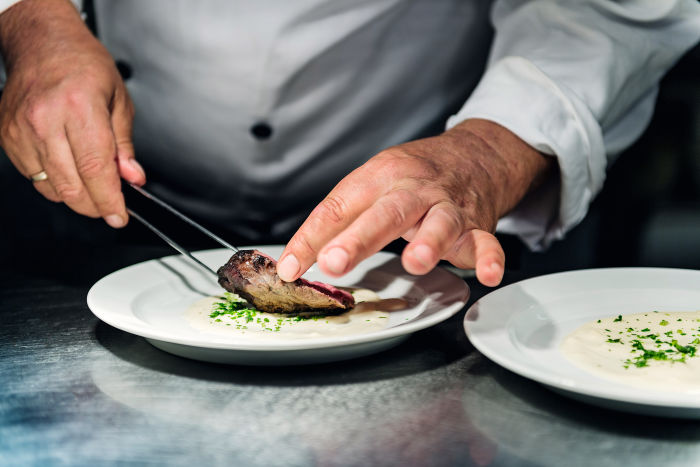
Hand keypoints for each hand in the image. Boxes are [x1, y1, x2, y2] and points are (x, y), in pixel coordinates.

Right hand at [0, 0, 144, 227]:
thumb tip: (132, 178)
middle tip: (111, 207)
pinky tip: (70, 170)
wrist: (42, 43)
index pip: (95, 169)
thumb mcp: (118, 100)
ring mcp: (21, 130)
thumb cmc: (82, 64)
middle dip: (96, 206)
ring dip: (77, 197)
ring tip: (93, 185)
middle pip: (72, 186)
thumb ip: (124, 145)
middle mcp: (45, 120)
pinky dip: (55, 183)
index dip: (110, 200)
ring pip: (51, 187)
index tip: (120, 216)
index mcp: (78, 107)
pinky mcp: (6, 137)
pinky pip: (34, 177)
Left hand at [277, 119, 552, 286]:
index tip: (290, 268)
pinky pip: (486, 241)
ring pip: (440, 223)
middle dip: (359, 239)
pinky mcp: (476, 224)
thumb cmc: (413, 176)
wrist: (474, 154)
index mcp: (379, 178)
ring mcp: (447, 207)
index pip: (338, 207)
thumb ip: (339, 221)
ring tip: (415, 262)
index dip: (311, 238)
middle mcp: (413, 190)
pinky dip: (490, 257)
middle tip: (335, 262)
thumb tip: (297, 258)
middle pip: (385, 212)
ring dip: (429, 242)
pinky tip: (488, 273)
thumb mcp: (372, 184)